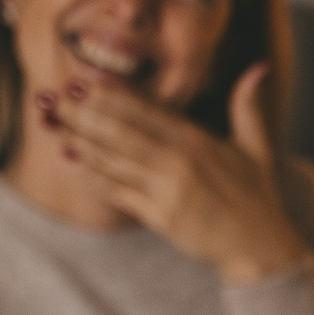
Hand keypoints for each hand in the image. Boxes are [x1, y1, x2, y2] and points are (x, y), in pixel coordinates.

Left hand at [42, 62, 307, 283]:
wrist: (260, 249)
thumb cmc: (257, 198)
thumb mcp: (258, 147)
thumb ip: (249, 105)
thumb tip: (260, 65)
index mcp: (199, 141)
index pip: (147, 111)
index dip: (112, 96)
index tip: (84, 83)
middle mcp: (180, 162)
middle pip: (121, 131)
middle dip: (83, 114)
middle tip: (53, 100)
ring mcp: (168, 191)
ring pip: (114, 160)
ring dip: (80, 142)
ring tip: (53, 126)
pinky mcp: (160, 218)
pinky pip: (119, 192)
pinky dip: (94, 176)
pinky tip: (74, 162)